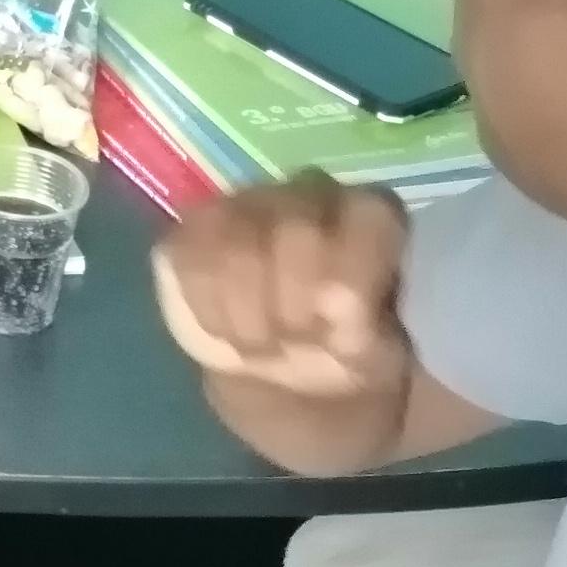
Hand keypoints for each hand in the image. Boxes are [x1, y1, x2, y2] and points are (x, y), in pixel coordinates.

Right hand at [154, 176, 412, 400]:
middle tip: (296, 346)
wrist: (285, 373)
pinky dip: (206, 309)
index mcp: (368, 215)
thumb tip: (344, 316)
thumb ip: (369, 334)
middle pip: (296, 231)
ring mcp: (243, 203)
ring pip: (232, 244)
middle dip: (293, 308)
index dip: (352, 281)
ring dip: (246, 316)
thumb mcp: (380, 361)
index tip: (346, 338)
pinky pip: (186, 256)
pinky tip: (224, 331)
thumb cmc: (342, 355)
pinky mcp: (192, 228)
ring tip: (261, 347)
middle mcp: (307, 193)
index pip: (367, 217)